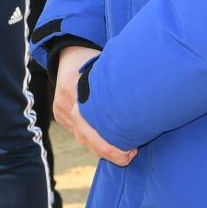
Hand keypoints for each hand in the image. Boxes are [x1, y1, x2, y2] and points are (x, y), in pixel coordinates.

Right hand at [52, 44, 135, 165]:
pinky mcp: (59, 113)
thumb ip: (120, 91)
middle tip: (129, 155)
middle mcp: (68, 102)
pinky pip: (77, 133)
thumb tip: (147, 109)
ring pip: (82, 138)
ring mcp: (61, 108)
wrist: (71, 52)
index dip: (113, 144)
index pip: (96, 127)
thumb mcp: (109, 70)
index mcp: (79, 90)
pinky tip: (107, 144)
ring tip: (122, 153)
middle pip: (88, 138)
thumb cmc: (95, 60)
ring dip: (101, 147)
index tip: (132, 149)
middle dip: (109, 152)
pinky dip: (92, 139)